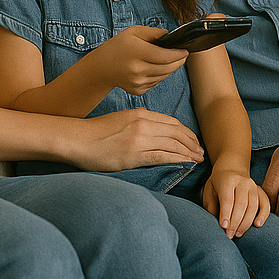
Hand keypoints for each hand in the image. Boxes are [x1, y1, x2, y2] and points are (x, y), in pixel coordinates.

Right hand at [69, 108, 204, 171]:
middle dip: (192, 142)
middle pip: (176, 132)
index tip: (193, 141)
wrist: (77, 139)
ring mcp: (139, 138)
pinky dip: (177, 159)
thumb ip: (141, 124)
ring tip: (197, 159)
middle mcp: (143, 123)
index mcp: (141, 114)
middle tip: (201, 151)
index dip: (186, 132)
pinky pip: (162, 156)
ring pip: (173, 144)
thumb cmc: (97, 132)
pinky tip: (185, 164)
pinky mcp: (133, 155)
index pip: (172, 122)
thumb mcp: (122, 120)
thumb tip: (157, 134)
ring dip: (188, 152)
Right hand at [93, 25, 188, 95]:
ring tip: (170, 59)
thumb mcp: (134, 32)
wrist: (101, 68)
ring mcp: (137, 82)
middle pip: (167, 68)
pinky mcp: (138, 90)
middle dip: (179, 61)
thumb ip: (153, 32)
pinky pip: (157, 82)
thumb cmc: (118, 47)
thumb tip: (170, 36)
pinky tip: (155, 67)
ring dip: (170, 68)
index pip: (165, 56)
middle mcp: (137, 69)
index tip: (185, 50)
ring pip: (164, 76)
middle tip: (183, 55)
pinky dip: (160, 75)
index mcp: (136, 52)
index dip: (178, 54)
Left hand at [203, 167, 269, 237]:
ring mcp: (254, 186)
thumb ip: (211, 206)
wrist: (231, 169)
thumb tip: (218, 224)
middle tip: (229, 235)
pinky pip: (265, 204)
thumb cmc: (218, 185)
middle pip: (241, 205)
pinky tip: (257, 225)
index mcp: (228, 180)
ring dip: (246, 223)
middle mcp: (243, 182)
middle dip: (235, 223)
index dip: (226, 214)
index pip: (228, 199)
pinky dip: (263, 215)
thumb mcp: (209, 191)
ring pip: (253, 207)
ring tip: (237, 234)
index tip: (223, 227)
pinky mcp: (261, 192)